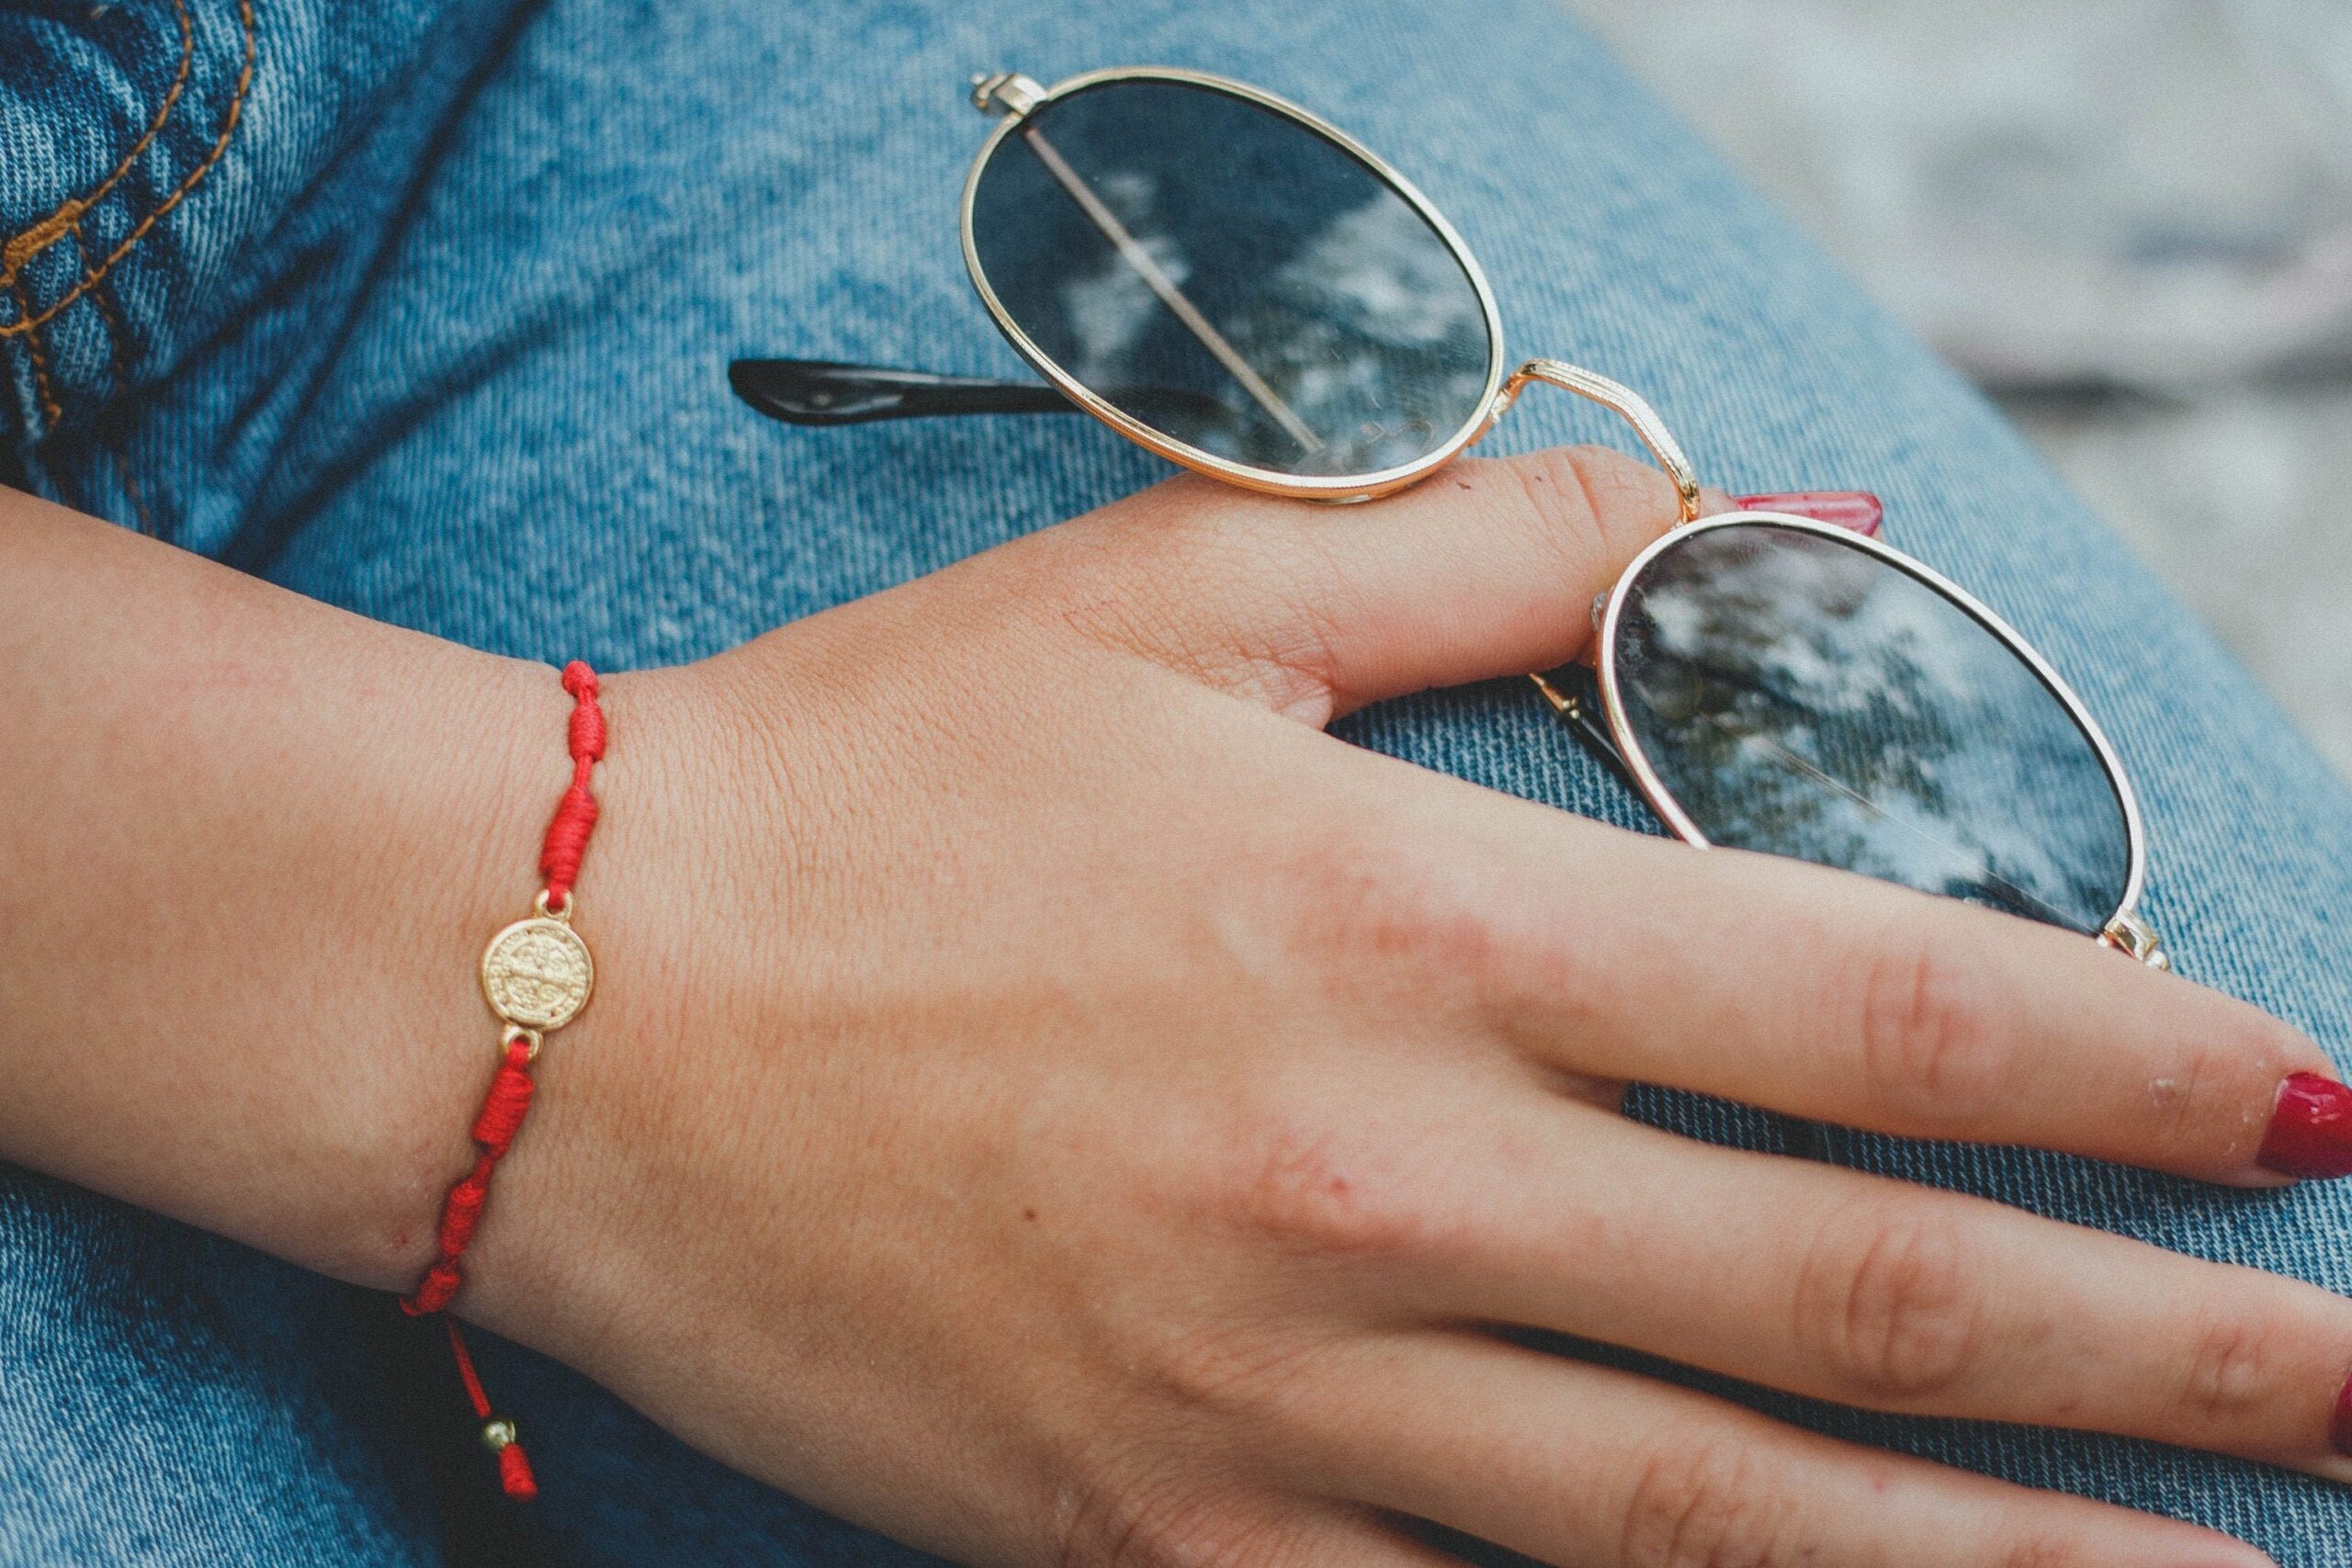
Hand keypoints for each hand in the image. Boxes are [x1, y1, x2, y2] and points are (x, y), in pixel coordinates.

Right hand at [460, 447, 2344, 1567]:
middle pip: (1862, 1314)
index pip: (1871, 1015)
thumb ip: (1489, 542)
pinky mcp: (1161, 1533)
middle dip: (2172, 1362)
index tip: (2309, 1106)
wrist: (558, 1000)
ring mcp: (1277, 1399)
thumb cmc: (867, 776)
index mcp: (1410, 928)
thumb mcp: (1173, 589)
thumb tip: (1730, 518)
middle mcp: (1384, 1187)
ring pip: (1714, 1535)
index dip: (2133, 1069)